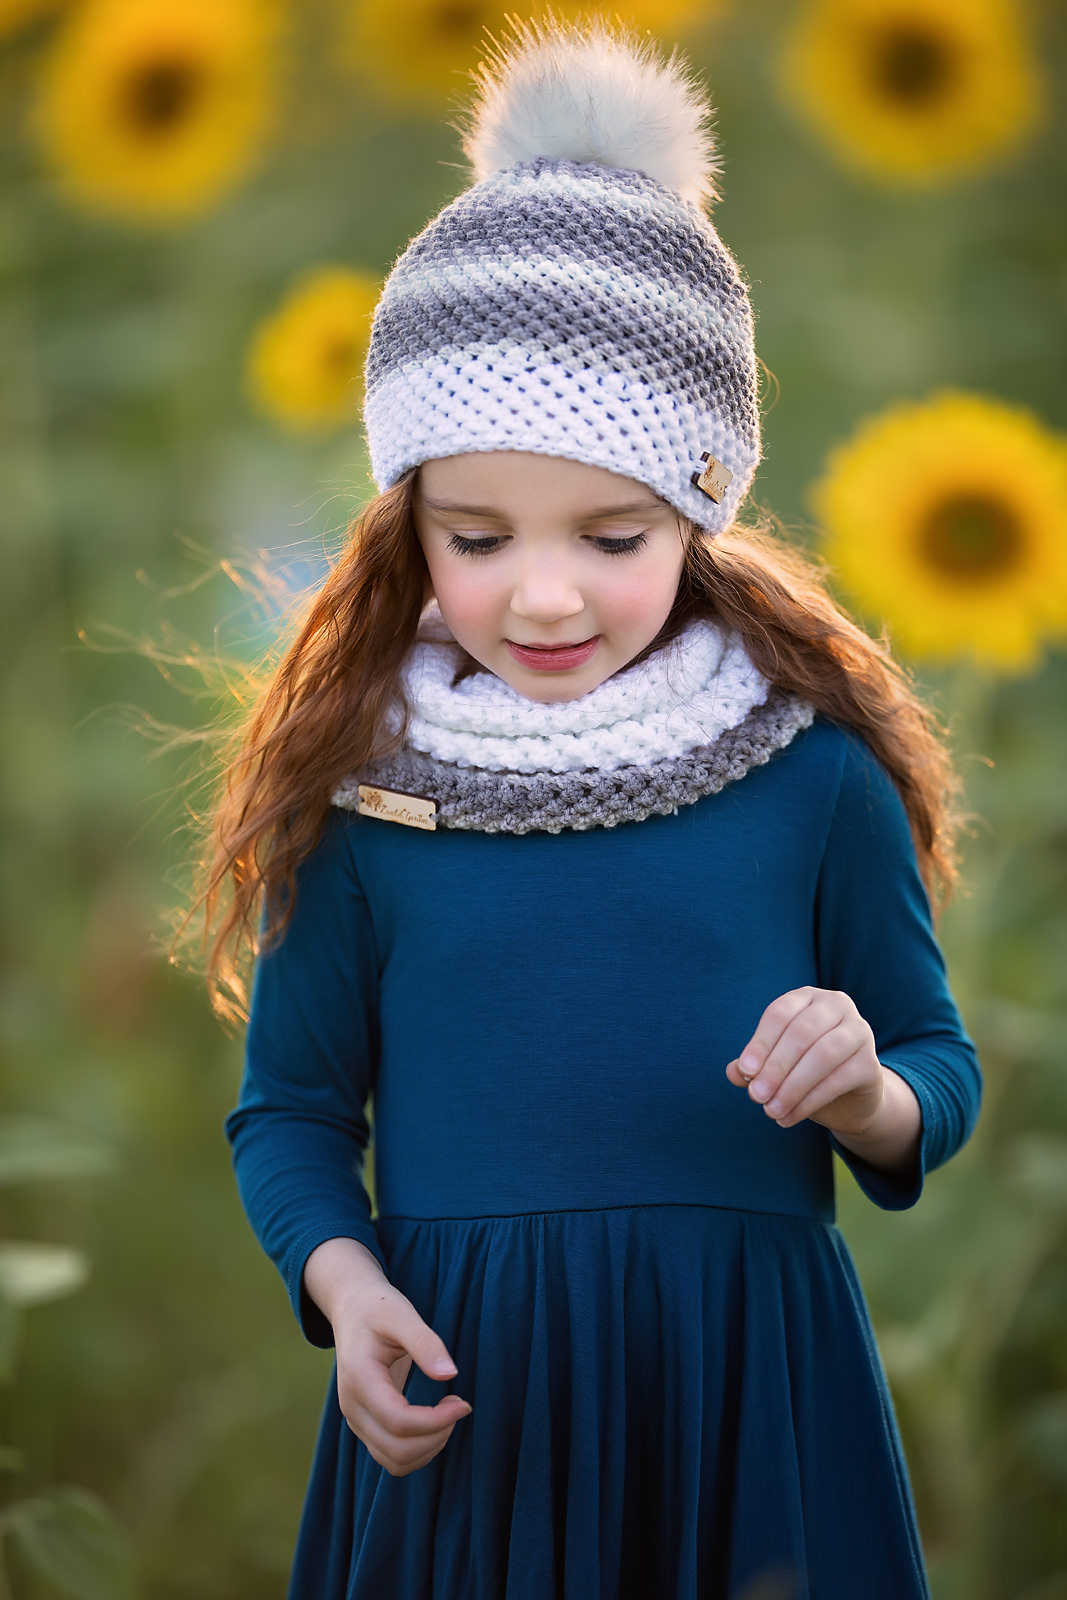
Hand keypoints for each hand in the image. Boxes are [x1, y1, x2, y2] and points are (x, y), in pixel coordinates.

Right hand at [329, 1274, 472, 1476]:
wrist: (352, 1309)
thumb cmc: (377, 1308)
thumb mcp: (400, 1313)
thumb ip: (424, 1342)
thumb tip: (450, 1374)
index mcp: (360, 1379)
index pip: (398, 1421)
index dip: (436, 1421)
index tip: (463, 1403)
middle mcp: (353, 1407)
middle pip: (396, 1450)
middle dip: (436, 1436)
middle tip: (459, 1406)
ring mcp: (356, 1420)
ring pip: (394, 1462)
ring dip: (429, 1448)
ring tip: (448, 1414)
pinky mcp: (365, 1425)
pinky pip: (391, 1457)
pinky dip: (419, 1451)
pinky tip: (435, 1422)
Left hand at [725, 985, 884, 1135]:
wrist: (847, 1098)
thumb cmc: (802, 1071)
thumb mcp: (775, 1066)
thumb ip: (754, 1066)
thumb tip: (733, 1072)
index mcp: (808, 998)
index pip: (780, 1013)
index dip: (760, 1042)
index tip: (745, 1071)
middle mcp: (837, 1006)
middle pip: (802, 1032)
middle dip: (775, 1067)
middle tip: (756, 1097)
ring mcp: (859, 1032)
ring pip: (823, 1055)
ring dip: (792, 1087)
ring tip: (771, 1111)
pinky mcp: (870, 1064)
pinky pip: (838, 1080)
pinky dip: (809, 1101)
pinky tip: (789, 1117)